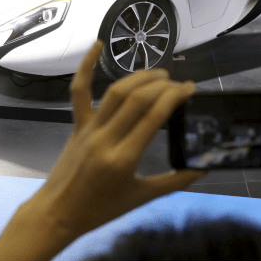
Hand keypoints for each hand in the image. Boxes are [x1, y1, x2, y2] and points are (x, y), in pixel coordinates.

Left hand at [31, 41, 205, 239]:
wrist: (57, 215)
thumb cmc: (100, 210)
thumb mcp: (141, 198)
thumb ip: (174, 182)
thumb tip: (203, 170)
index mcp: (123, 158)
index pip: (154, 116)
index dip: (174, 96)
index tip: (190, 88)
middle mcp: (106, 138)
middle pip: (137, 99)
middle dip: (162, 85)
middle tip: (179, 83)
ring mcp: (89, 128)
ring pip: (115, 92)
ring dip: (140, 76)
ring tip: (160, 74)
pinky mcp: (77, 125)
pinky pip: (79, 92)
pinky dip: (86, 66)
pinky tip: (96, 45)